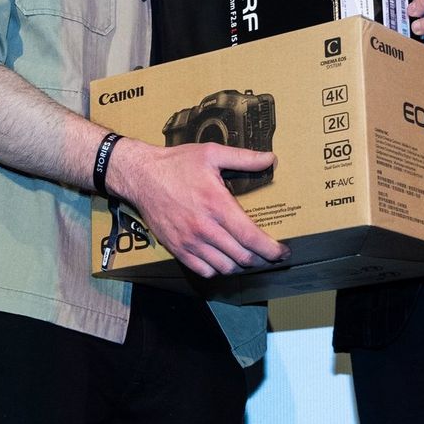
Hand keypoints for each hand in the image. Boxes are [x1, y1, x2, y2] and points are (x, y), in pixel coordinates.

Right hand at [110, 138, 289, 278]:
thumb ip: (244, 158)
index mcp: (217, 204)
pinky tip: (224, 259)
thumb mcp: (212, 153)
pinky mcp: (177, 249)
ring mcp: (190, 241)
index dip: (271, 249)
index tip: (282, 251)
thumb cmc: (177, 163)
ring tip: (249, 256)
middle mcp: (205, 228)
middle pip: (242, 257)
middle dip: (261, 259)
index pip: (251, 237)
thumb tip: (271, 159)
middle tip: (270, 254)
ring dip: (241, 266)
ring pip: (225, 268)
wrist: (141, 176)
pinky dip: (219, 270)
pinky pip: (204, 271)